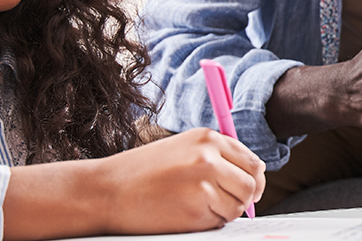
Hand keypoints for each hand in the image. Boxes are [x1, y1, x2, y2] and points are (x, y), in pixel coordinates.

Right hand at [94, 128, 266, 233]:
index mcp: (208, 138)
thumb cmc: (141, 172)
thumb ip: (215, 156)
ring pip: (237, 206)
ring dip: (224, 212)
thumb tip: (251, 175)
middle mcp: (210, 157)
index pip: (252, 161)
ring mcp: (204, 183)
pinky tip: (185, 213)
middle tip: (228, 204)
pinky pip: (219, 221)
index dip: (254, 179)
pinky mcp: (196, 209)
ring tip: (196, 206)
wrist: (106, 191)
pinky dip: (208, 222)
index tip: (251, 189)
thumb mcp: (181, 149)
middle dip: (244, 198)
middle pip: (250, 184)